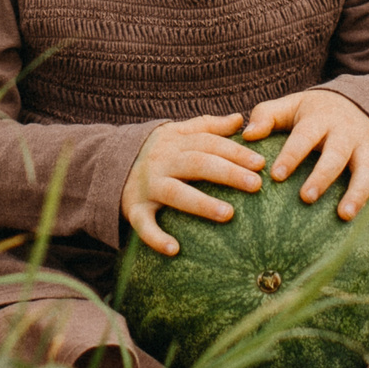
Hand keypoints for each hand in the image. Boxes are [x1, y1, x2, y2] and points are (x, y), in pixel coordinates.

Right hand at [122, 114, 264, 255]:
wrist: (108, 164)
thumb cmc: (157, 151)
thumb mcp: (178, 132)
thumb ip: (208, 126)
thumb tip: (241, 119)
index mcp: (175, 142)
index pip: (209, 143)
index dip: (235, 151)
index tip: (261, 163)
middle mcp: (161, 162)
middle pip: (197, 163)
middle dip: (228, 173)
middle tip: (256, 185)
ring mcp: (147, 186)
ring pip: (174, 193)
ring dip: (201, 204)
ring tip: (228, 214)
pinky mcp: (133, 209)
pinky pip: (143, 224)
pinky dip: (156, 237)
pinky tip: (174, 249)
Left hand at [241, 88, 368, 223]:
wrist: (356, 102)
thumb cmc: (313, 113)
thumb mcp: (290, 106)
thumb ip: (266, 116)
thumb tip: (247, 135)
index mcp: (321, 118)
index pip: (305, 135)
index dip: (291, 154)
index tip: (275, 176)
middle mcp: (347, 131)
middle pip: (338, 153)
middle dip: (323, 175)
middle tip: (306, 198)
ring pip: (368, 168)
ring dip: (358, 192)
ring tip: (344, 215)